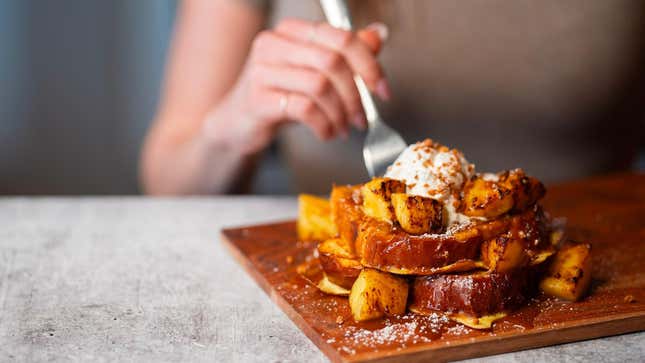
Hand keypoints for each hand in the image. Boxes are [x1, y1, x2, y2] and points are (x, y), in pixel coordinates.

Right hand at [209, 18, 388, 154]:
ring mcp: (262, 70)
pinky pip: (304, 109)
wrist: (239, 124)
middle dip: (355, 95)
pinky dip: (324, 125)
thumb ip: (346, 53)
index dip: (369, 65)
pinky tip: (326, 133)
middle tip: (362, 119)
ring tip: (343, 128)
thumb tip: (379, 35)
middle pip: (332, 62)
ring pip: (319, 86)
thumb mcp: (315, 72)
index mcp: (292, 31)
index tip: (383, 91)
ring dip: (340, 114)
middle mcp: (273, 43)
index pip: (341, 38)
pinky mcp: (257, 99)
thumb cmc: (281, 96)